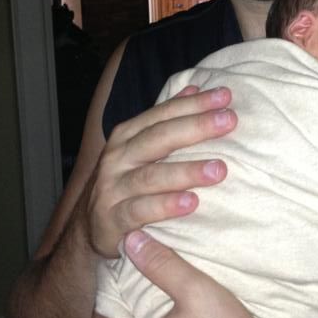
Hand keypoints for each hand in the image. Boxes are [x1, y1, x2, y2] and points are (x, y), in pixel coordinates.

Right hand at [83, 86, 236, 258]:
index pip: (164, 114)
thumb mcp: (142, 149)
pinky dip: (165, 206)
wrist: (89, 228)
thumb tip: (194, 88)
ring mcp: (113, 188)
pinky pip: (140, 211)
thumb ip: (166, 120)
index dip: (194, 104)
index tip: (226, 96)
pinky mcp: (112, 220)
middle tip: (229, 121)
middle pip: (159, 138)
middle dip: (196, 127)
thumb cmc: (125, 183)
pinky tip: (191, 203)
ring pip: (151, 176)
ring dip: (186, 171)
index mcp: (127, 136)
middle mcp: (118, 158)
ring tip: (219, 169)